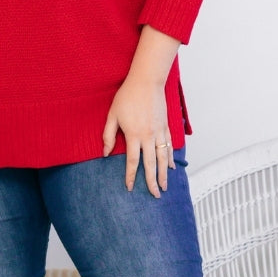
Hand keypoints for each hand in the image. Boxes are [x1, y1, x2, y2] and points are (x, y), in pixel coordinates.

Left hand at [102, 75, 173, 196]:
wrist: (146, 82)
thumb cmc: (127, 97)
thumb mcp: (112, 115)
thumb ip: (108, 135)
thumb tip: (105, 152)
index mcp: (134, 135)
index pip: (133, 161)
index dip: (131, 176)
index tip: (130, 187)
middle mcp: (148, 136)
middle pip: (151, 164)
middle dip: (152, 181)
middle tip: (155, 195)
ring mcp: (159, 132)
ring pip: (163, 157)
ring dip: (165, 173)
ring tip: (165, 186)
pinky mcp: (165, 126)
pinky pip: (169, 145)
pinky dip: (171, 157)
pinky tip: (172, 166)